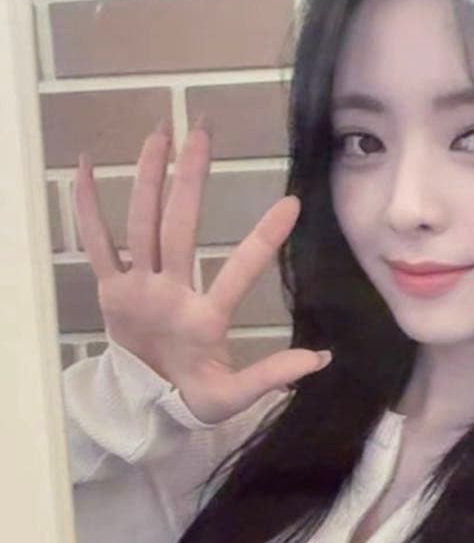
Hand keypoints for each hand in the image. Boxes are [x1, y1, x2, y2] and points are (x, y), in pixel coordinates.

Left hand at [74, 118, 329, 423]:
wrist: (140, 410)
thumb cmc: (194, 396)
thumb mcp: (234, 396)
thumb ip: (273, 374)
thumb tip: (321, 357)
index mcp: (203, 322)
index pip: (239, 273)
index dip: (265, 239)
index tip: (291, 203)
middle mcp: (167, 297)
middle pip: (178, 230)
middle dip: (190, 179)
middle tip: (202, 132)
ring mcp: (135, 289)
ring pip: (139, 225)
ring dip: (147, 176)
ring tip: (159, 132)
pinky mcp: (110, 288)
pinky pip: (95, 242)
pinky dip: (86, 205)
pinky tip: (82, 166)